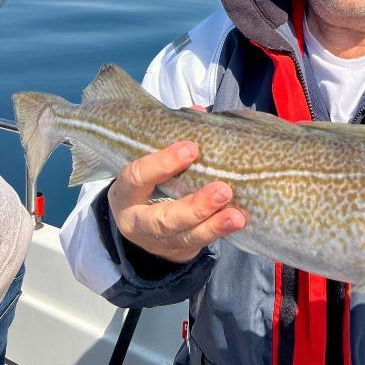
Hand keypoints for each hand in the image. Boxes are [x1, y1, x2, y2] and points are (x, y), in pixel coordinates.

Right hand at [108, 138, 245, 262]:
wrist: (139, 225)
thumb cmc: (149, 181)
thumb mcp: (149, 161)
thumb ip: (172, 138)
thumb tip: (200, 113)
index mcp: (125, 193)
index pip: (136, 177)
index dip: (162, 164)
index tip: (191, 148)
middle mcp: (138, 222)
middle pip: (163, 219)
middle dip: (195, 206)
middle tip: (223, 189)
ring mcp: (159, 242)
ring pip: (186, 237)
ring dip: (214, 226)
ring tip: (237, 215)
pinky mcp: (179, 252)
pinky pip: (200, 245)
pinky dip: (220, 233)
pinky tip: (239, 222)